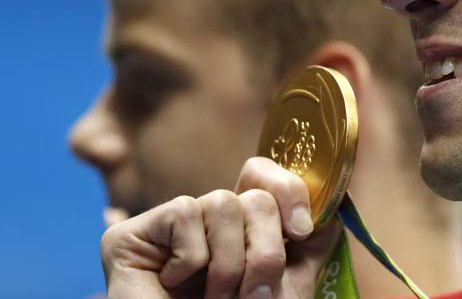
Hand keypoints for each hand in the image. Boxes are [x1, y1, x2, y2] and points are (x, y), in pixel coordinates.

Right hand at [101, 157, 340, 298]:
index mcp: (239, 231)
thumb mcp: (286, 289)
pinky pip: (185, 212)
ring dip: (229, 262)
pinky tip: (173, 284)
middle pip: (255, 194)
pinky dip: (191, 257)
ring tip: (215, 297)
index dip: (289, 190)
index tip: (300, 231)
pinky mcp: (132, 233)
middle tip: (254, 293)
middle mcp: (206, 223)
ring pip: (223, 201)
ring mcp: (168, 227)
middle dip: (264, 248)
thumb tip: (329, 211)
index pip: (265, 176)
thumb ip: (308, 249)